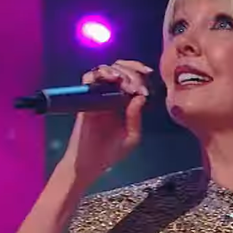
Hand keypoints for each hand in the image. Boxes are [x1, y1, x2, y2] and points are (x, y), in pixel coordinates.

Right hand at [61, 59, 153, 181]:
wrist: (89, 164)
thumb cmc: (110, 153)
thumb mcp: (131, 137)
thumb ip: (135, 117)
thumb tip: (140, 96)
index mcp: (123, 102)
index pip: (132, 77)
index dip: (140, 72)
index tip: (148, 75)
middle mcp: (110, 95)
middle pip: (120, 68)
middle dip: (131, 69)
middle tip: (136, 82)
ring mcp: (97, 96)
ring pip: (105, 69)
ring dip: (116, 70)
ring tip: (123, 80)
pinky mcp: (85, 99)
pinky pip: (89, 78)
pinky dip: (100, 74)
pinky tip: (112, 80)